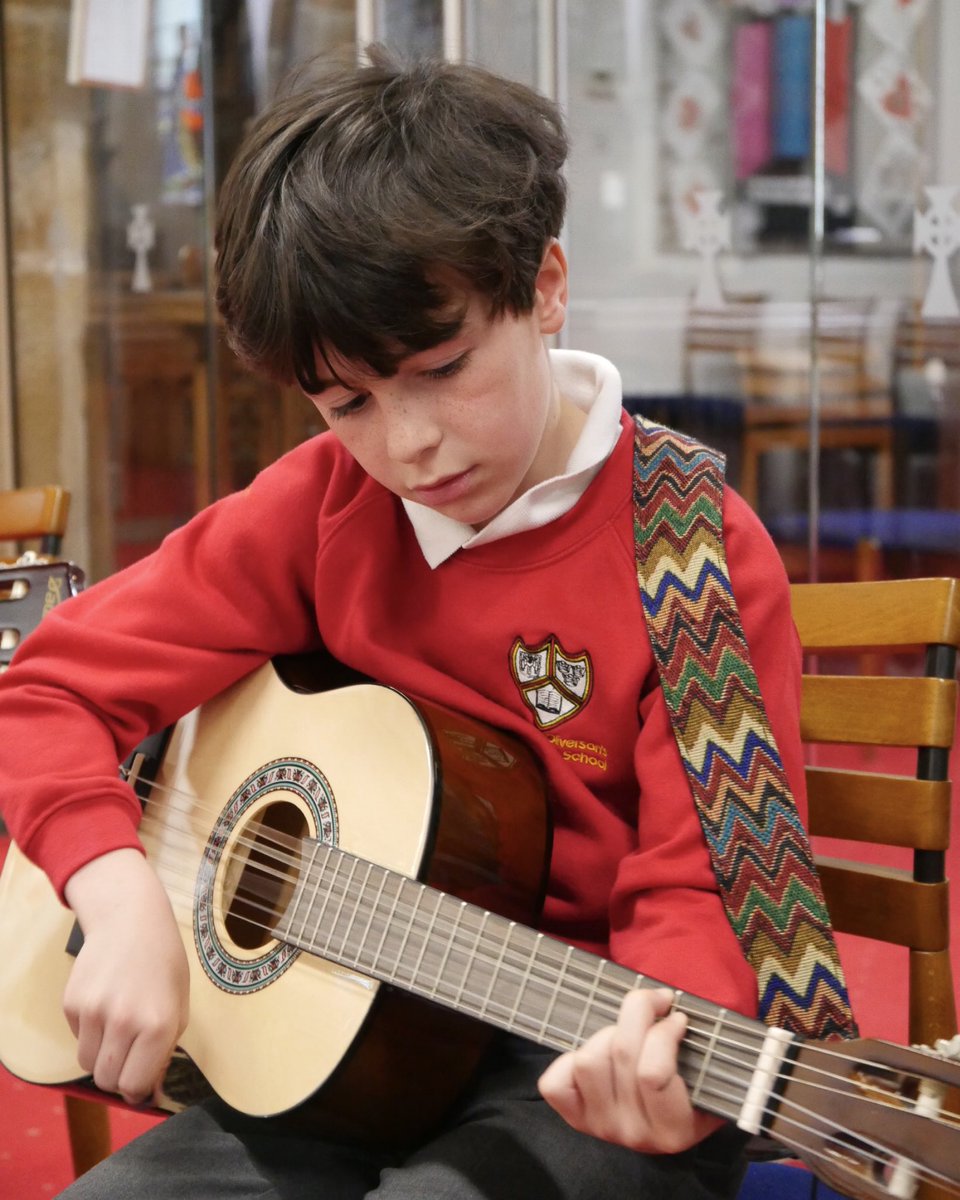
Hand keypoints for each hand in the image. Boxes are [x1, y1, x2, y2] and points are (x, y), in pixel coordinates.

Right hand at [63, 848, 188, 1104]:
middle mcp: (124, 1021)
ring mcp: (93, 1012)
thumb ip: (165, 1049)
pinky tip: (106, 1006)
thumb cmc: (163, 962)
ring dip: (101, 1057)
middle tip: (129, 1060)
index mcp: (158, 1024)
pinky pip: (77, 1039)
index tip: (139, 1085)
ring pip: (87, 1064)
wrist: (130, 920)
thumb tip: (150, 1089)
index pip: (134, 1085)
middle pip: (107, 1080)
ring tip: (118, 1031)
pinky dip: (89, 1033)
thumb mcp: (179, 1004)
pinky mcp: (71, 1004)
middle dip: (118, 1077)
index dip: (136, 1090)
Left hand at [538, 987, 723, 1153]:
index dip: (665, 1031)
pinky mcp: (576, 1119)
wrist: (670, 1121)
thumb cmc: (693, 1087)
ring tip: (627, 1032)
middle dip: (639, 1013)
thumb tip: (667, 1003)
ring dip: (608, 1034)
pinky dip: (568, 1060)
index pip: (653, 1074)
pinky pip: (555, 1083)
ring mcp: (601, 1127)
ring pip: (588, 1061)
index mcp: (674, 1129)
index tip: (678, 1016)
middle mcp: (635, 1134)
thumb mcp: (707, 1077)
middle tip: (655, 1003)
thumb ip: (693, 1050)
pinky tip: (596, 1053)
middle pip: (621, 1054)